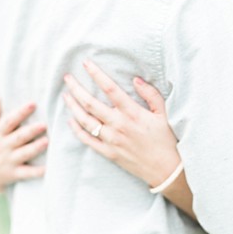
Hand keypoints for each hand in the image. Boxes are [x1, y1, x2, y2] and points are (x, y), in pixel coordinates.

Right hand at [0, 98, 48, 191]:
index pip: (9, 121)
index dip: (21, 112)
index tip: (33, 104)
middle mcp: (2, 147)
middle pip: (18, 137)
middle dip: (31, 131)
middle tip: (44, 125)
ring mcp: (7, 161)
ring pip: (23, 153)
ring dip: (35, 148)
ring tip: (46, 141)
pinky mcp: (12, 174)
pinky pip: (26, 173)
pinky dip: (36, 172)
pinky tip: (47, 169)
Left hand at [62, 61, 179, 186]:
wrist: (166, 170)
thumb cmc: (166, 140)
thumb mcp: (163, 113)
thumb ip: (150, 94)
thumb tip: (136, 79)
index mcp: (132, 113)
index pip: (110, 89)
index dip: (96, 74)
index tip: (86, 63)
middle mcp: (118, 125)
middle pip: (90, 103)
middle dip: (76, 88)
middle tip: (67, 78)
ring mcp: (111, 140)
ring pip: (85, 120)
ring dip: (73, 106)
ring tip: (65, 95)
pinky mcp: (108, 153)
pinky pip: (87, 140)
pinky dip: (76, 129)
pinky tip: (70, 119)